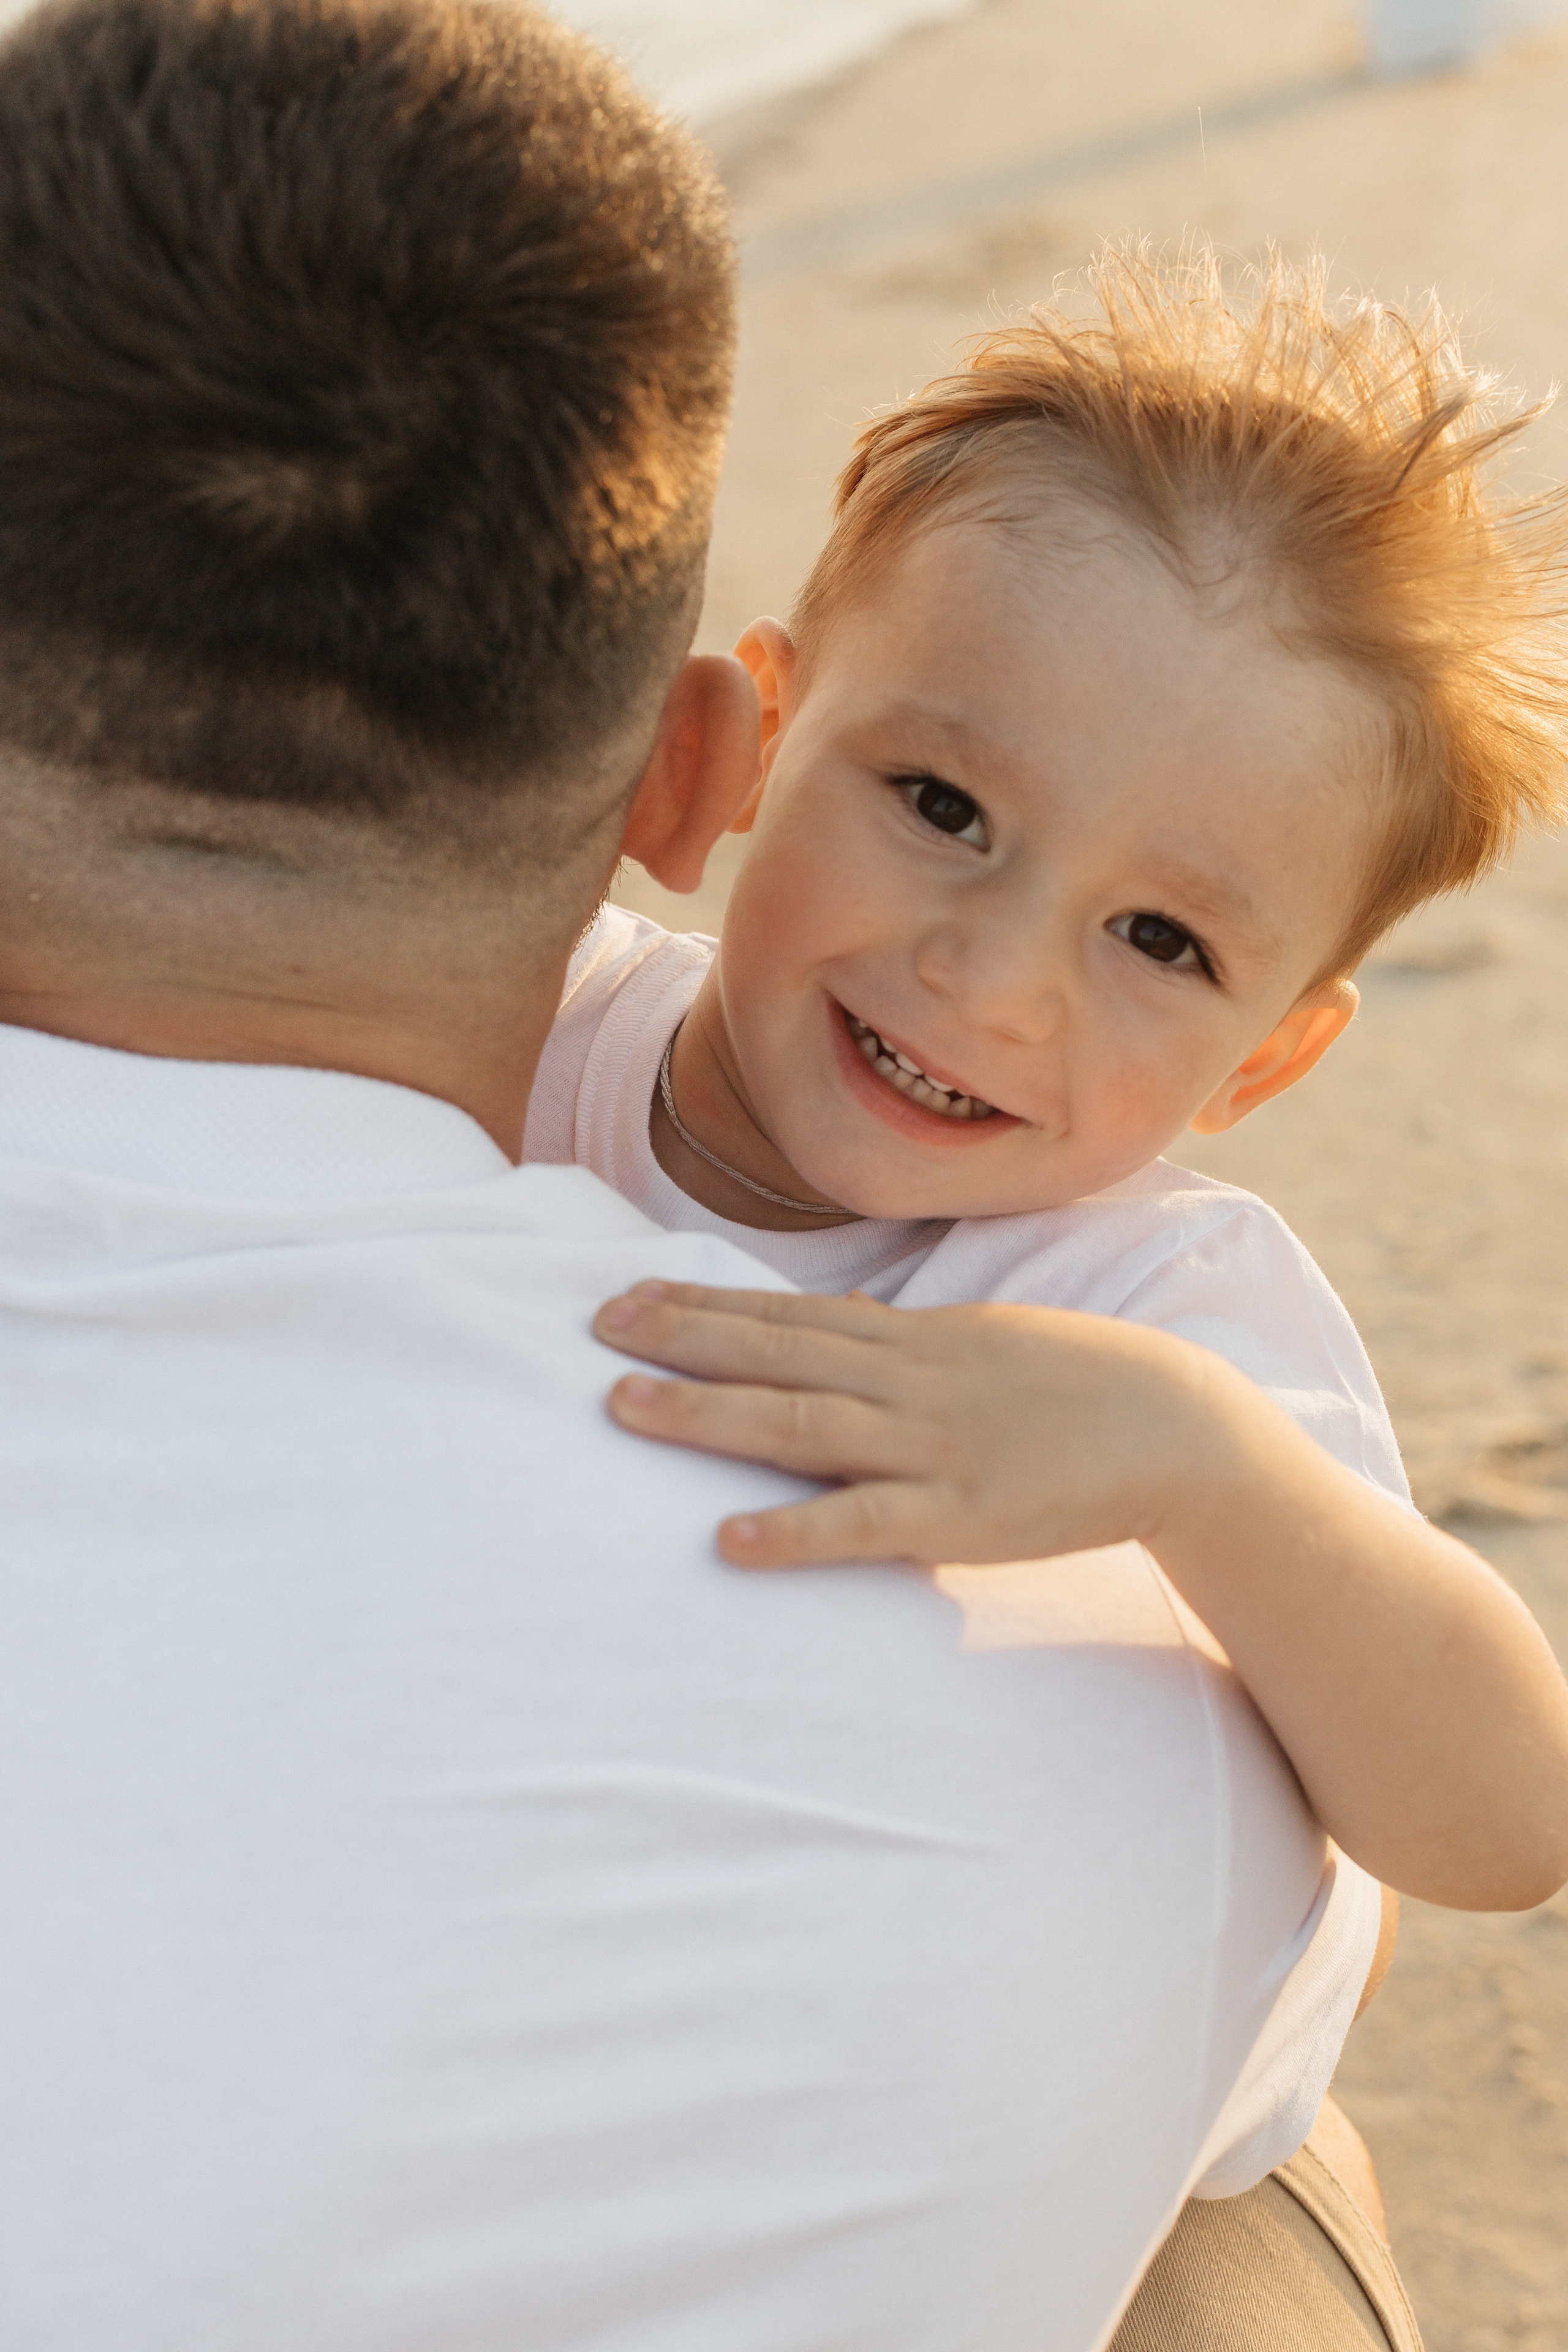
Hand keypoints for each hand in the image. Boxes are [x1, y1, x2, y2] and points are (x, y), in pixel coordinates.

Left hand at [592, 1279, 1229, 1567]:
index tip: (628, 1292)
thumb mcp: (982, 1342)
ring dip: (707, 1413)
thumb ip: (903, 1335)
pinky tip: (730, 1538)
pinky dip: (797, 1528)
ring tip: (623, 1405)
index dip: (705, 1303)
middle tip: (596, 1327)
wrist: (1179, 1428)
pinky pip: (867, 1522)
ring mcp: (933, 1445)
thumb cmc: (1077, 1387)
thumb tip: (841, 1311)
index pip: (789, 1314)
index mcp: (914, 1339)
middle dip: (682, 1337)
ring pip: (801, 1422)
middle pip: (777, 1352)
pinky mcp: (963, 1514)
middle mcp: (909, 1380)